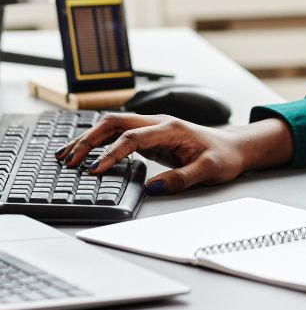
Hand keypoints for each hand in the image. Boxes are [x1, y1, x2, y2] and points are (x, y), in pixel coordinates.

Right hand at [54, 114, 293, 193]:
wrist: (235, 147)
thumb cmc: (224, 156)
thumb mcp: (208, 170)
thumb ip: (182, 178)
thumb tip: (154, 187)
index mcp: (172, 128)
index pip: (133, 136)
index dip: (112, 153)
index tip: (95, 170)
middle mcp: (159, 123)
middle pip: (116, 122)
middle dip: (89, 139)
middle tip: (68, 160)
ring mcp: (154, 127)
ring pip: (115, 124)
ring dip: (90, 137)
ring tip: (67, 155)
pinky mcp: (151, 135)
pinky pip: (120, 133)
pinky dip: (100, 140)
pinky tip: (86, 152)